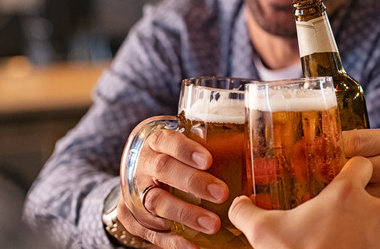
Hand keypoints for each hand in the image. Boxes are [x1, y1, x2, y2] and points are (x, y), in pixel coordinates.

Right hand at [118, 118, 228, 247]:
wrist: (137, 171)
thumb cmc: (171, 155)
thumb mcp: (182, 143)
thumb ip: (207, 146)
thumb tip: (247, 148)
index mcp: (155, 142)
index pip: (167, 140)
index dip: (186, 150)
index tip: (208, 160)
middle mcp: (141, 165)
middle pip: (164, 170)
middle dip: (193, 182)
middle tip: (221, 193)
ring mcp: (133, 192)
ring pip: (157, 203)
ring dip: (186, 214)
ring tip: (213, 224)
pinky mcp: (132, 218)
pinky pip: (151, 232)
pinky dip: (174, 241)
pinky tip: (194, 245)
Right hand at [228, 156, 379, 248]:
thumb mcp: (265, 233)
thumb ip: (247, 212)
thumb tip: (238, 205)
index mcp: (346, 193)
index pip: (361, 164)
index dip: (349, 169)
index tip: (336, 181)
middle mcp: (373, 208)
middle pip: (366, 195)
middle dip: (351, 206)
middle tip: (329, 220)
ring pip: (376, 220)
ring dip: (362, 227)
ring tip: (338, 240)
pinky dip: (369, 246)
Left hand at [342, 128, 379, 247]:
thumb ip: (374, 143)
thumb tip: (335, 144)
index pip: (347, 140)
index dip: (333, 148)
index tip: (327, 154)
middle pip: (344, 168)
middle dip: (336, 173)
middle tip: (332, 177)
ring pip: (349, 194)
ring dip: (344, 195)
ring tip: (348, 195)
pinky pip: (360, 214)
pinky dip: (356, 212)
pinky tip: (361, 211)